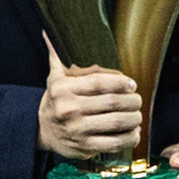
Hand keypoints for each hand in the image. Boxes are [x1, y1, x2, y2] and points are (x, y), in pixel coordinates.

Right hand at [37, 36, 141, 159]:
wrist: (42, 131)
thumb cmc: (55, 102)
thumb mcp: (54, 78)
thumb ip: (57, 56)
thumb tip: (49, 31)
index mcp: (63, 89)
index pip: (99, 82)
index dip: (121, 82)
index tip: (131, 84)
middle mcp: (69, 110)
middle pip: (112, 102)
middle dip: (132, 101)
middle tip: (137, 100)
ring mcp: (77, 130)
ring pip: (117, 122)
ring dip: (134, 118)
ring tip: (137, 114)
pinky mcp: (85, 147)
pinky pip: (114, 143)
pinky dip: (130, 138)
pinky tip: (134, 132)